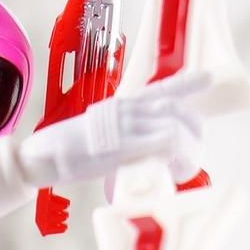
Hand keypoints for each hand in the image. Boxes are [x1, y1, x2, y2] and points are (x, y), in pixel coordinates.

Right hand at [19, 71, 208, 189]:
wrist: (42, 157)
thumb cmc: (67, 148)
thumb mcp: (98, 131)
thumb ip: (121, 133)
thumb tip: (139, 144)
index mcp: (121, 105)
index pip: (159, 88)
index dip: (186, 82)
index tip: (207, 77)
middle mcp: (126, 111)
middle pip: (174, 108)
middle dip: (194, 126)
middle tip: (198, 144)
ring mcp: (124, 129)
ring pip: (174, 126)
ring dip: (188, 146)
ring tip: (187, 166)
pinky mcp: (122, 149)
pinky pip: (161, 145)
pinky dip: (174, 158)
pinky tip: (174, 172)